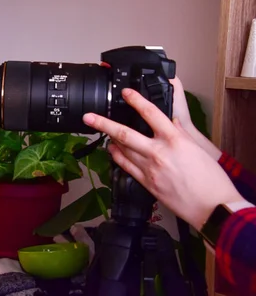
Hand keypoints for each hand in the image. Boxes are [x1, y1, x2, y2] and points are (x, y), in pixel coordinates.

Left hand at [82, 88, 243, 228]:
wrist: (213, 208)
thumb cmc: (212, 181)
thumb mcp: (198, 149)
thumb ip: (180, 134)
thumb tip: (170, 122)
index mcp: (175, 140)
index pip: (151, 114)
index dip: (136, 100)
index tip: (126, 93)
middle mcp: (158, 153)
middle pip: (125, 134)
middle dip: (104, 124)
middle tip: (89, 117)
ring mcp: (150, 169)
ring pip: (122, 150)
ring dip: (110, 140)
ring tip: (102, 132)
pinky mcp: (147, 183)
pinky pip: (126, 167)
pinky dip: (117, 157)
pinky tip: (112, 151)